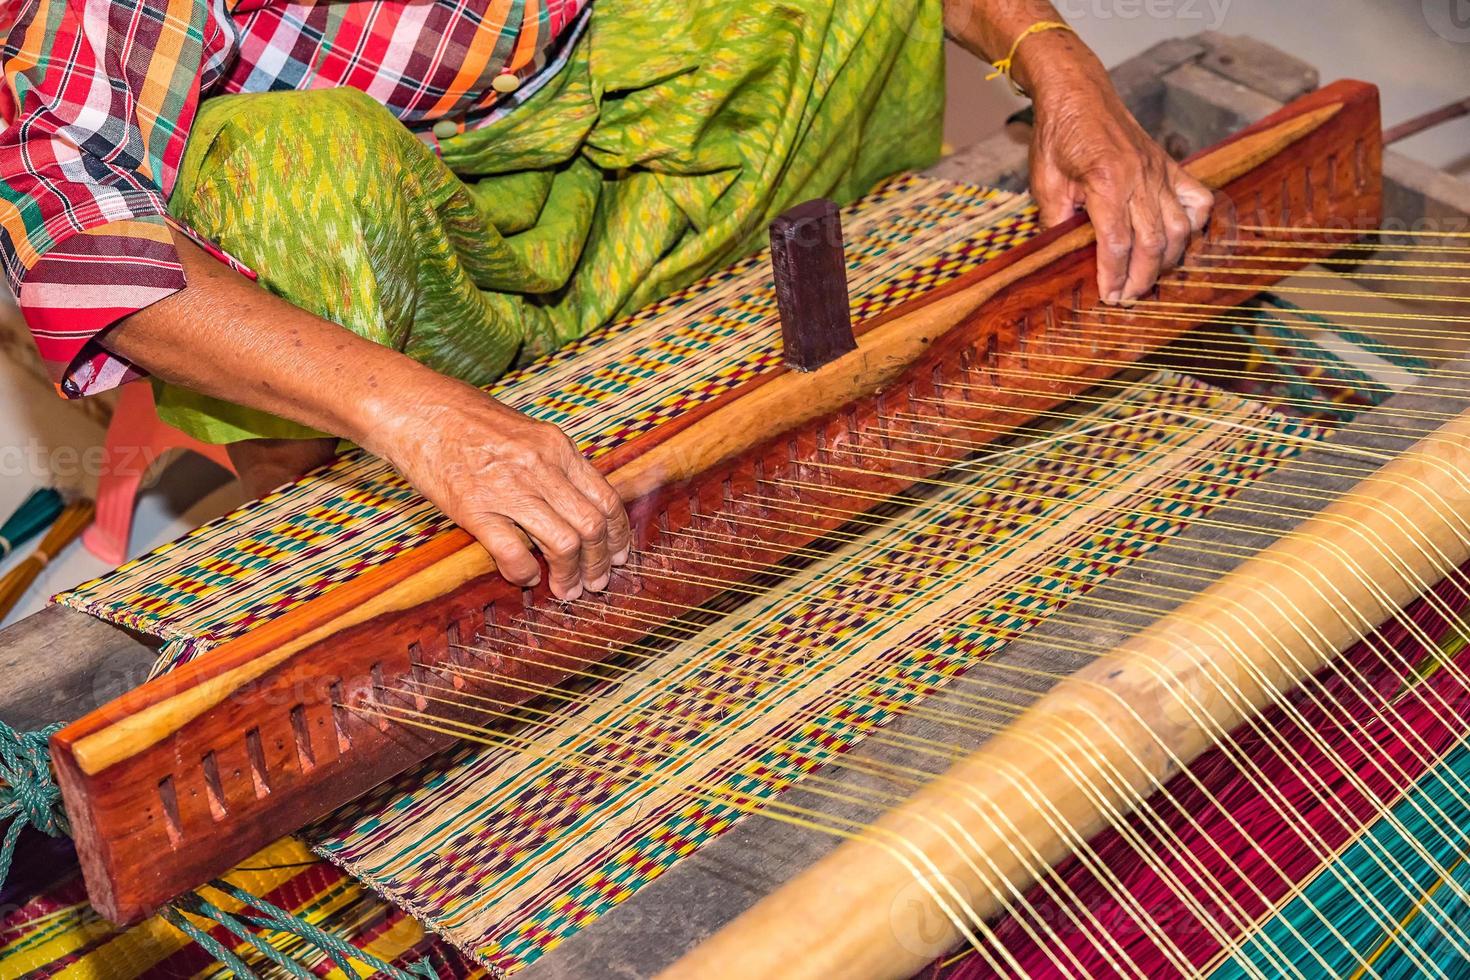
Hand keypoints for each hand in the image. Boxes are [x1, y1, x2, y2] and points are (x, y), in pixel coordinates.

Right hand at [376, 373, 631, 599]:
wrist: (415, 408)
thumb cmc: (466, 418)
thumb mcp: (526, 430)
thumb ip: (553, 463)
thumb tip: (577, 501)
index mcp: (557, 447)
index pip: (605, 498)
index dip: (618, 534)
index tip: (619, 555)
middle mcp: (540, 466)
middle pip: (591, 526)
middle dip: (600, 563)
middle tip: (596, 583)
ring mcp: (508, 488)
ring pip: (563, 543)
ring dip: (571, 575)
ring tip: (567, 590)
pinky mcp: (473, 507)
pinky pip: (514, 552)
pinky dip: (525, 572)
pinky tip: (525, 577)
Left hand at [1027, 61, 1213, 303]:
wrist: (1078, 93)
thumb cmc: (1058, 136)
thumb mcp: (1045, 183)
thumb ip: (1056, 223)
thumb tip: (1063, 260)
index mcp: (1106, 180)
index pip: (1117, 242)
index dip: (1113, 276)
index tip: (1108, 297)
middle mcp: (1140, 176)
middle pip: (1153, 242)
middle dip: (1141, 278)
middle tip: (1125, 297)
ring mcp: (1160, 170)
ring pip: (1180, 228)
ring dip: (1168, 260)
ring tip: (1147, 278)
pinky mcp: (1170, 166)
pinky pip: (1198, 200)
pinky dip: (1195, 226)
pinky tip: (1179, 242)